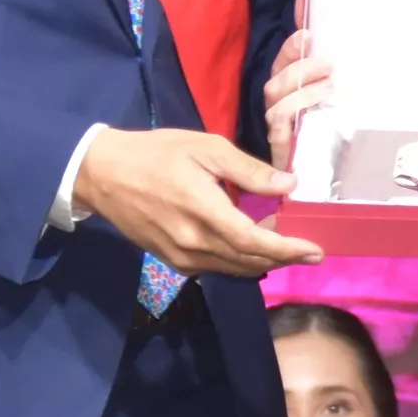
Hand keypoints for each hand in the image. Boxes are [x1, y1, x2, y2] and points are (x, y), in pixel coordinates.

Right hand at [73, 127, 319, 274]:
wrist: (102, 174)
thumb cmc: (156, 153)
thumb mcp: (205, 148)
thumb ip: (248, 170)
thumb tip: (288, 185)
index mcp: (203, 212)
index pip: (254, 242)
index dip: (288, 249)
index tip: (315, 250)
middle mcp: (193, 244)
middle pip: (249, 261)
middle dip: (283, 257)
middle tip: (308, 249)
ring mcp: (181, 257)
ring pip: (233, 268)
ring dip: (261, 260)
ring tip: (283, 245)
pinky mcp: (172, 261)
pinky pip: (215, 267)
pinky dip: (238, 261)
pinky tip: (248, 246)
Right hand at [264, 15, 333, 160]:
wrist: (327, 164)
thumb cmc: (326, 117)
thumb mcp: (328, 79)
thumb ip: (316, 44)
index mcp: (287, 85)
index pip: (283, 61)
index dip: (292, 48)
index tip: (309, 35)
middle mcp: (278, 103)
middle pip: (277, 82)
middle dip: (300, 71)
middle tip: (329, 66)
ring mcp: (278, 127)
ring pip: (277, 107)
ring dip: (301, 95)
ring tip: (329, 88)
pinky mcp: (283, 150)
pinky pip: (277, 136)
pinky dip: (285, 126)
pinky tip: (301, 120)